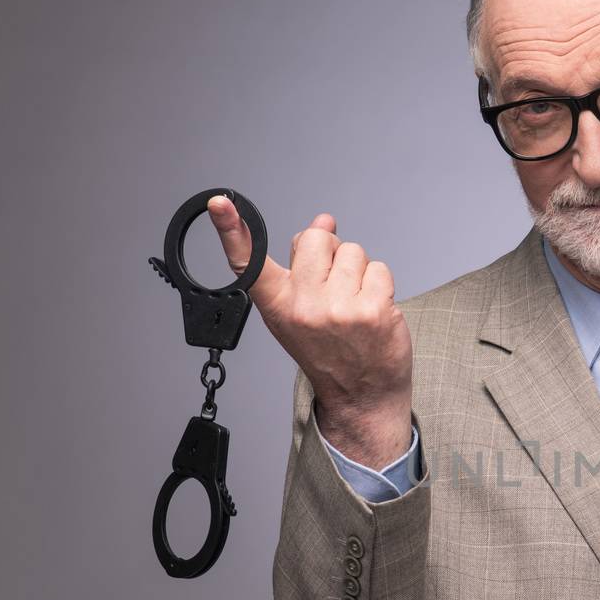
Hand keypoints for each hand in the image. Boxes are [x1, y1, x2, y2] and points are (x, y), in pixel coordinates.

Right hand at [206, 195, 413, 467]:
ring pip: (353, 251)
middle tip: (335, 287)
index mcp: (277, 304)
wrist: (362, 395)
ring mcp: (338, 309)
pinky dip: (380, 285)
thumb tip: (324, 221)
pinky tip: (372, 310)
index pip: (248, 262)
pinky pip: (379, 269)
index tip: (219, 203)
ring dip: (358, 272)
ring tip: (354, 303)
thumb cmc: (330, 351)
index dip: (231, 230)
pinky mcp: (373, 310)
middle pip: (317, 238)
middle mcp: (303, 306)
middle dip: (330, 252)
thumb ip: (304, 266)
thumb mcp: (301, 311)